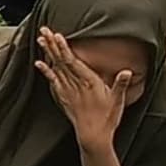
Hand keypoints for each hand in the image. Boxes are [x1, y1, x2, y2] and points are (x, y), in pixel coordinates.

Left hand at [37, 27, 137, 150]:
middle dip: (52, 44)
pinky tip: (39, 63)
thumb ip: (121, 84)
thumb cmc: (107, 118)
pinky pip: (52, 81)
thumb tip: (127, 71)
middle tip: (44, 29)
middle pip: (61, 60)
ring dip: (48, 53)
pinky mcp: (63, 97)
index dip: (64, 48)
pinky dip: (46, 71)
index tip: (57, 35)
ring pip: (56, 67)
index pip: (73, 61)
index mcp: (89, 82)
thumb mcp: (117, 100)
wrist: (93, 136)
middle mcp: (76, 84)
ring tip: (40, 39)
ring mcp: (68, 91)